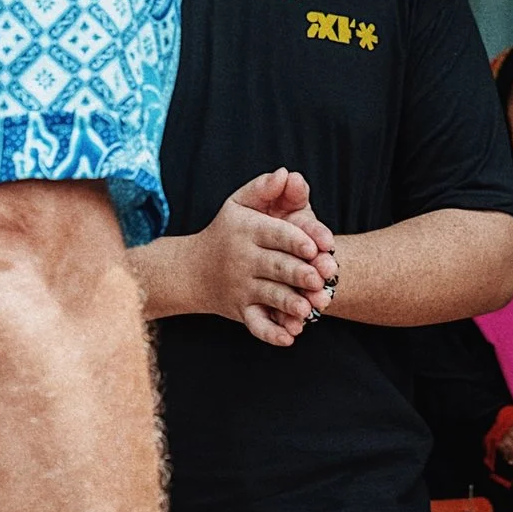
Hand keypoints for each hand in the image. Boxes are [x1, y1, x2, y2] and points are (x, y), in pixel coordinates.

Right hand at [190, 170, 335, 346]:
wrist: (192, 270)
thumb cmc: (227, 231)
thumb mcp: (239, 203)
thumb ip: (264, 188)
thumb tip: (287, 173)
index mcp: (248, 230)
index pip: (274, 234)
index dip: (295, 239)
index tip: (314, 247)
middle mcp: (244, 259)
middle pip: (276, 266)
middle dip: (299, 274)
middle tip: (320, 280)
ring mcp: (242, 287)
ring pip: (269, 296)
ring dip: (289, 304)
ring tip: (309, 309)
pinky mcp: (242, 310)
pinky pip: (256, 324)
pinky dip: (271, 333)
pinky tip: (290, 338)